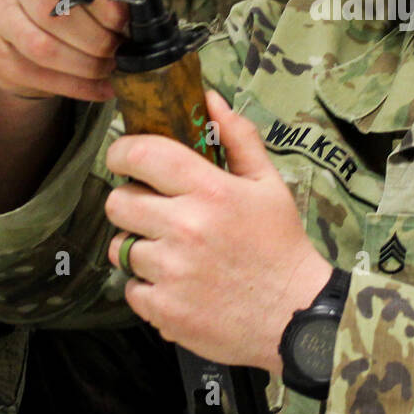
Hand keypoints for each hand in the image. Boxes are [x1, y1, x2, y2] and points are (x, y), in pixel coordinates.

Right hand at [0, 0, 127, 102]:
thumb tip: (134, 25)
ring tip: (109, 70)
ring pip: (43, 48)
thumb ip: (110, 1)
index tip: (124, 24)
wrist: (30, 33)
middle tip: (119, 54)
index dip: (103, 6)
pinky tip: (98, 89)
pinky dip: (74, 87)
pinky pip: (36, 75)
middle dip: (96, 41)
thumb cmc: (72, 5)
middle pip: (56, 16)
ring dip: (85, 66)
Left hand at [106, 89, 330, 371]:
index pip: (142, 154)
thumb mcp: (268, 184)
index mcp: (211, 191)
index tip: (126, 159)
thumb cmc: (281, 245)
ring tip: (171, 253)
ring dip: (140, 248)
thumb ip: (238, 137)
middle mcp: (185, 228)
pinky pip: (131, 288)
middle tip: (155, 212)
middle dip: (132, 203)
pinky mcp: (164, 309)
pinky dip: (148, 287)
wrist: (295, 315)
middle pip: (118, 202)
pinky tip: (177, 284)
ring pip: (120, 248)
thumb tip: (209, 98)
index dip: (123, 152)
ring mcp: (171, 272)